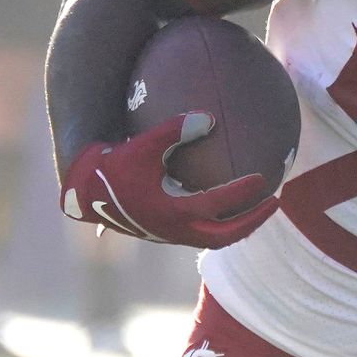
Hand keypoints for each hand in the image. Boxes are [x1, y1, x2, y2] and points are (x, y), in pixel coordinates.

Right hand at [60, 112, 278, 248]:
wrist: (81, 192)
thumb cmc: (113, 164)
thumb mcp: (142, 143)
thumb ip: (174, 130)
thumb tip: (209, 118)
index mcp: (170, 213)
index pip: (216, 207)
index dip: (242, 193)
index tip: (263, 178)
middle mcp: (172, 231)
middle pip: (223, 237)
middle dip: (252, 222)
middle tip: (274, 202)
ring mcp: (169, 235)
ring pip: (212, 238)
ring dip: (238, 225)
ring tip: (260, 206)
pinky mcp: (164, 231)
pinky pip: (200, 229)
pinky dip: (219, 219)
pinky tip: (230, 199)